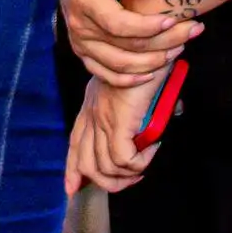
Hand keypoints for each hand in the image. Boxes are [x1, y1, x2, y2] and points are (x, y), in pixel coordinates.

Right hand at [50, 0, 200, 86]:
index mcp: (84, 0)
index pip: (119, 24)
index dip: (148, 27)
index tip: (173, 20)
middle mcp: (80, 26)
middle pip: (125, 47)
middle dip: (162, 42)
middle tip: (192, 31)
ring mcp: (80, 43)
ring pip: (119, 65)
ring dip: (152, 62)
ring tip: (179, 49)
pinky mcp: (83, 53)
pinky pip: (106, 74)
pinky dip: (129, 79)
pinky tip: (152, 73)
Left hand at [66, 72, 166, 195]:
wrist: (148, 44)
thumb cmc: (147, 61)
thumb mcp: (137, 88)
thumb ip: (140, 109)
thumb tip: (159, 126)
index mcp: (92, 105)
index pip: (74, 144)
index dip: (72, 169)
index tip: (72, 188)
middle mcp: (92, 114)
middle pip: (85, 162)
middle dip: (104, 181)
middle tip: (131, 178)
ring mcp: (102, 119)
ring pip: (104, 167)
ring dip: (128, 173)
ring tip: (146, 162)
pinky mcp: (117, 121)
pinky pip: (122, 158)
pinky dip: (139, 162)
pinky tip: (152, 148)